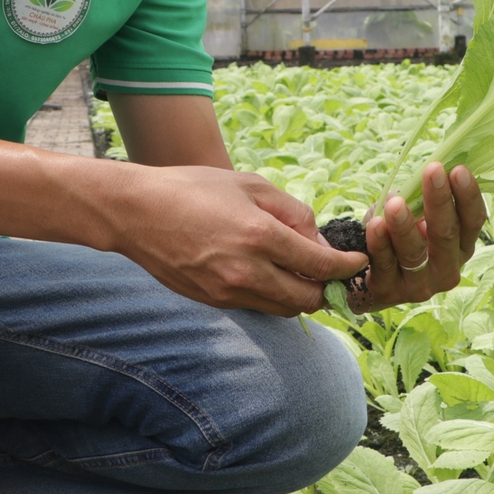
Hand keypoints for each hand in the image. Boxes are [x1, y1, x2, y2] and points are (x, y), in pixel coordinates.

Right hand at [110, 166, 368, 316]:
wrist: (135, 213)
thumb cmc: (193, 189)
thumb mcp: (250, 185)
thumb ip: (293, 212)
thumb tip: (320, 241)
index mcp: (259, 235)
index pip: (320, 265)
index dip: (347, 266)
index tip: (358, 261)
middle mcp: (246, 271)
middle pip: (307, 299)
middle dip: (328, 289)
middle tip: (334, 273)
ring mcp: (227, 291)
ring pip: (283, 309)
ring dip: (300, 296)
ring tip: (303, 274)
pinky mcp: (213, 301)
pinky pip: (257, 306)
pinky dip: (272, 295)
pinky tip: (269, 274)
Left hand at [349, 163, 487, 311]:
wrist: (369, 277)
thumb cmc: (400, 235)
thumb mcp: (416, 215)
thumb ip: (423, 198)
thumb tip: (425, 172)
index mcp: (462, 246)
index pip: (473, 221)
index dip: (468, 195)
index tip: (458, 168)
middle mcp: (448, 269)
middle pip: (447, 235)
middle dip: (439, 200)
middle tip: (432, 170)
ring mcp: (421, 285)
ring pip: (415, 253)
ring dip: (405, 226)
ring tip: (396, 203)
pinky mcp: (390, 292)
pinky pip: (385, 264)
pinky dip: (380, 243)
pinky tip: (376, 224)